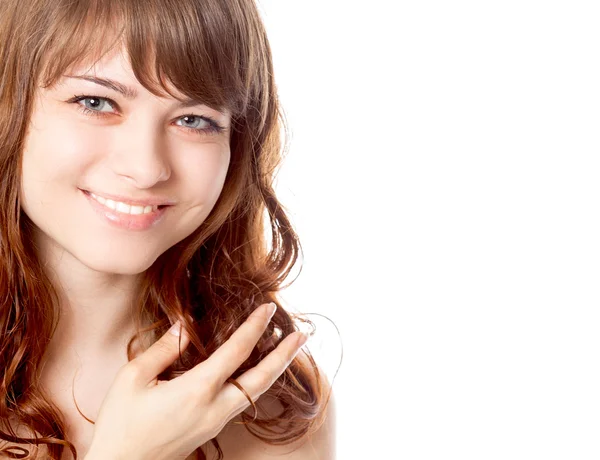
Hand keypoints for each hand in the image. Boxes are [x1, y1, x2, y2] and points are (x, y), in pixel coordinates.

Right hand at [85, 302, 307, 459]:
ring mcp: (215, 422)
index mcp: (196, 390)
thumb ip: (162, 349)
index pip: (237, 351)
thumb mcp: (132, 378)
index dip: (255, 327)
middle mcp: (214, 408)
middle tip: (302, 335)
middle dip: (284, 355)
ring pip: (255, 393)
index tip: (268, 308)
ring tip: (286, 350)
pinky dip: (255, 383)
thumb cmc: (120, 425)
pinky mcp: (210, 430)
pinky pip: (241, 403)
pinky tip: (254, 373)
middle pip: (261, 379)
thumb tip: (183, 326)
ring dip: (274, 369)